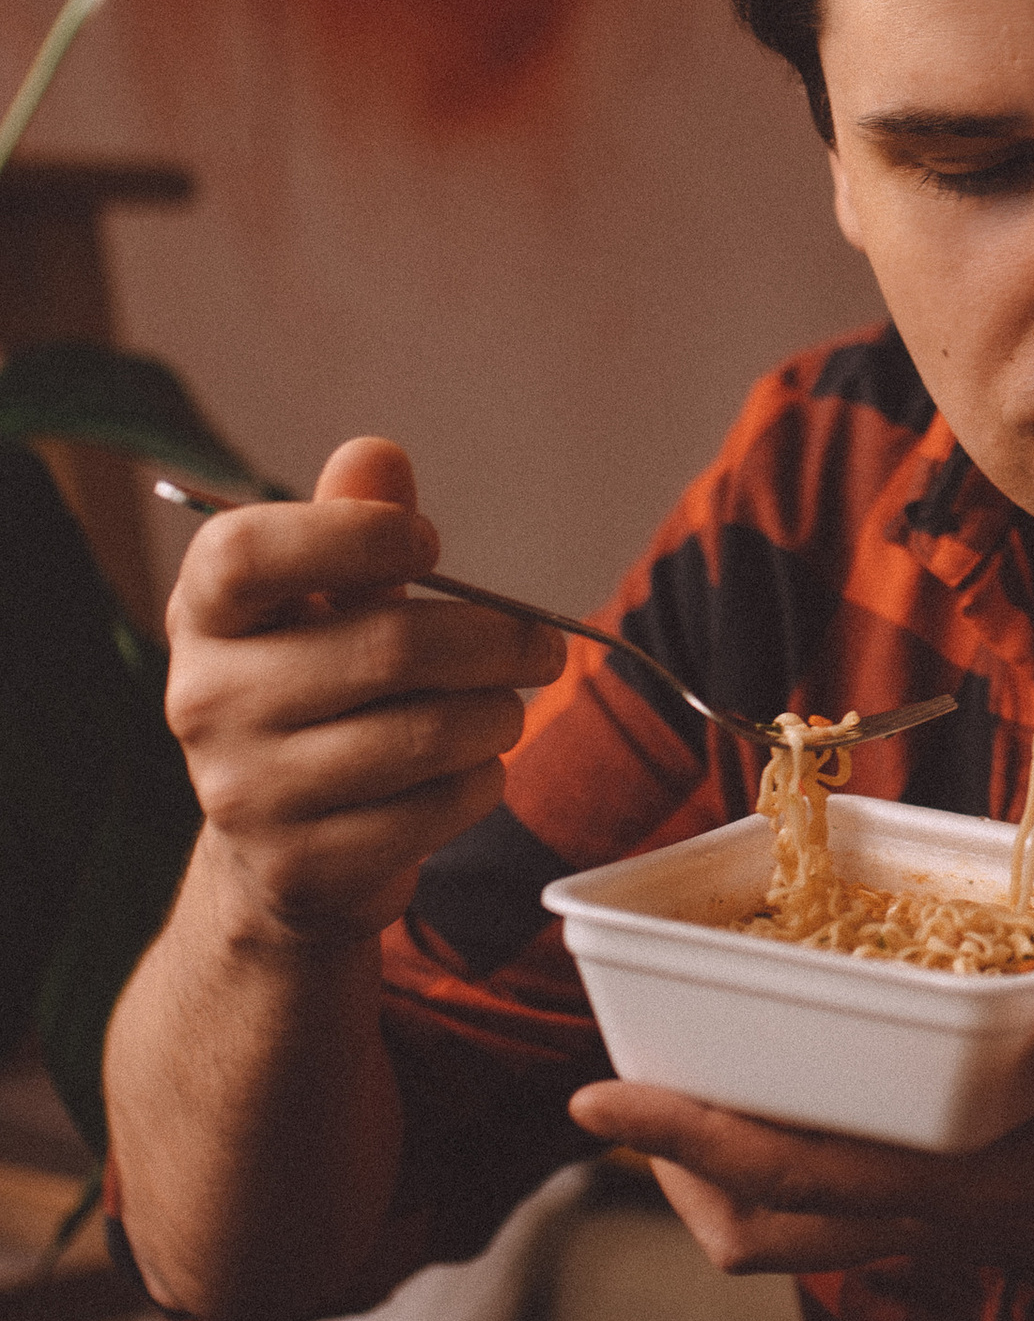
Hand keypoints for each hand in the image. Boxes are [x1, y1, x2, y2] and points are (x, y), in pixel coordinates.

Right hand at [164, 436, 565, 947]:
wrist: (282, 854)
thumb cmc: (320, 694)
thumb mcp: (326, 604)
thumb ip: (351, 526)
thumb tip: (376, 454)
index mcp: (204, 617)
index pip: (248, 555)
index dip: (352, 534)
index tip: (428, 542)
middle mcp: (204, 702)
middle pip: (387, 648)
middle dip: (495, 641)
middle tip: (542, 644)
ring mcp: (246, 793)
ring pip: (426, 734)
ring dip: (498, 715)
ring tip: (505, 707)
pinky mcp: (302, 866)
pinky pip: (436, 808)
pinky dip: (481, 782)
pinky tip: (473, 770)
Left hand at [571, 975, 1033, 1303]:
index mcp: (970, 1190)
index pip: (792, 1174)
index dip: (684, 1138)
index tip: (599, 1094)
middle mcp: (939, 1222)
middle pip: (759, 1226)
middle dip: (674, 1171)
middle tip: (623, 1093)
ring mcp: (947, 1232)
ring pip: (790, 1236)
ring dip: (719, 1183)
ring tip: (688, 1102)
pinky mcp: (962, 1223)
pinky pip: (838, 1217)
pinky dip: (786, 1175)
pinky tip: (801, 1105)